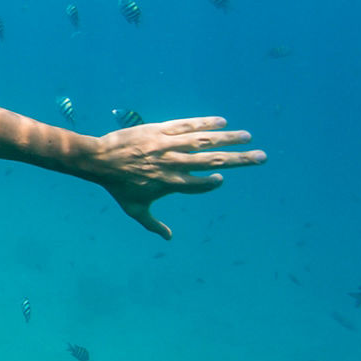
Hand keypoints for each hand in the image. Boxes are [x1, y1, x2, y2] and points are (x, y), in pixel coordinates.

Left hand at [92, 116, 265, 239]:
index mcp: (170, 184)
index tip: (221, 179)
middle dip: (239, 160)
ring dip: (229, 139)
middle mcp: (173, 164)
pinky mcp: (160, 130)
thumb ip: (153, 224)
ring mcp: (167, 146)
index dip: (211, 182)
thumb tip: (168, 239)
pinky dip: (205, 122)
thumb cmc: (116, 187)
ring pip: (204, 141)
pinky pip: (186, 125)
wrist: (98, 159)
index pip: (199, 184)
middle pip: (212, 161)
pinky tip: (222, 121)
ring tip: (248, 137)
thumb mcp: (135, 209)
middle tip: (261, 157)